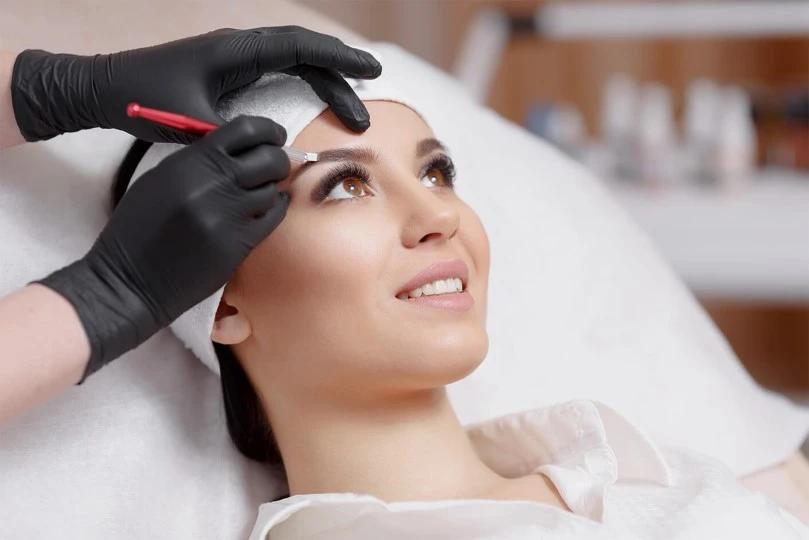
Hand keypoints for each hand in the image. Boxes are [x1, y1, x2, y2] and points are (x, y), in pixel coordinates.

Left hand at [11, 26, 380, 141]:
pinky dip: (305, 83)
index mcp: (235, 51)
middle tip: (368, 105)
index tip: (369, 71)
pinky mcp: (232, 71)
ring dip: (326, 82)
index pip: (299, 47)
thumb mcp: (189, 122)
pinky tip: (318, 99)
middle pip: (305, 53)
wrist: (107, 87)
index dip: (337, 59)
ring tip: (353, 110)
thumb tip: (274, 148)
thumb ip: (232, 134)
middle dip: (341, 74)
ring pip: (296, 61)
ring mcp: (237, 57)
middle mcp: (241, 48)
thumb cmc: (143, 99)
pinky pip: (281, 70)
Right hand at [33, 116, 289, 380]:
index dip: (267, 130)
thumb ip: (198, 160)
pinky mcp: (239, 243)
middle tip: (276, 165)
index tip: (275, 135)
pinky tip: (267, 208)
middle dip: (278, 159)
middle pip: (268, 159)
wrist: (131, 280)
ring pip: (272, 189)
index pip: (243, 130)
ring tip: (260, 192)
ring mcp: (228, 215)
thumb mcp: (160, 180)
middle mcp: (212, 184)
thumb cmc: (139, 229)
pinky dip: (275, 209)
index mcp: (189, 163)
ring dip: (272, 188)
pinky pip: (273, 217)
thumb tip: (237, 149)